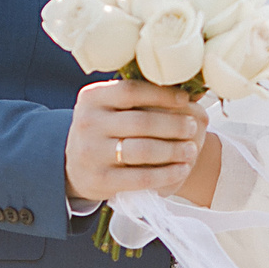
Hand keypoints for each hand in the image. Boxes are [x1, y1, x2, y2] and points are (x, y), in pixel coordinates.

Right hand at [66, 78, 205, 207]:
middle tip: (192, 127)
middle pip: (142, 121)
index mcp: (91, 98)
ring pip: (144, 150)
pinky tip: (181, 169)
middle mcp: (88, 123)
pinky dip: (167, 173)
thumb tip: (190, 87)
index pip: (132, 90)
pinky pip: (141, 177)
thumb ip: (138, 97)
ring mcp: (92, 152)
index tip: (185, 99)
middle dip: (174, 125)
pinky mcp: (100, 180)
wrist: (75, 167)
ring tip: (191, 149)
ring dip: (174, 150)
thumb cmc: (104, 130)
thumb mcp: (108, 107)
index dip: (162, 94)